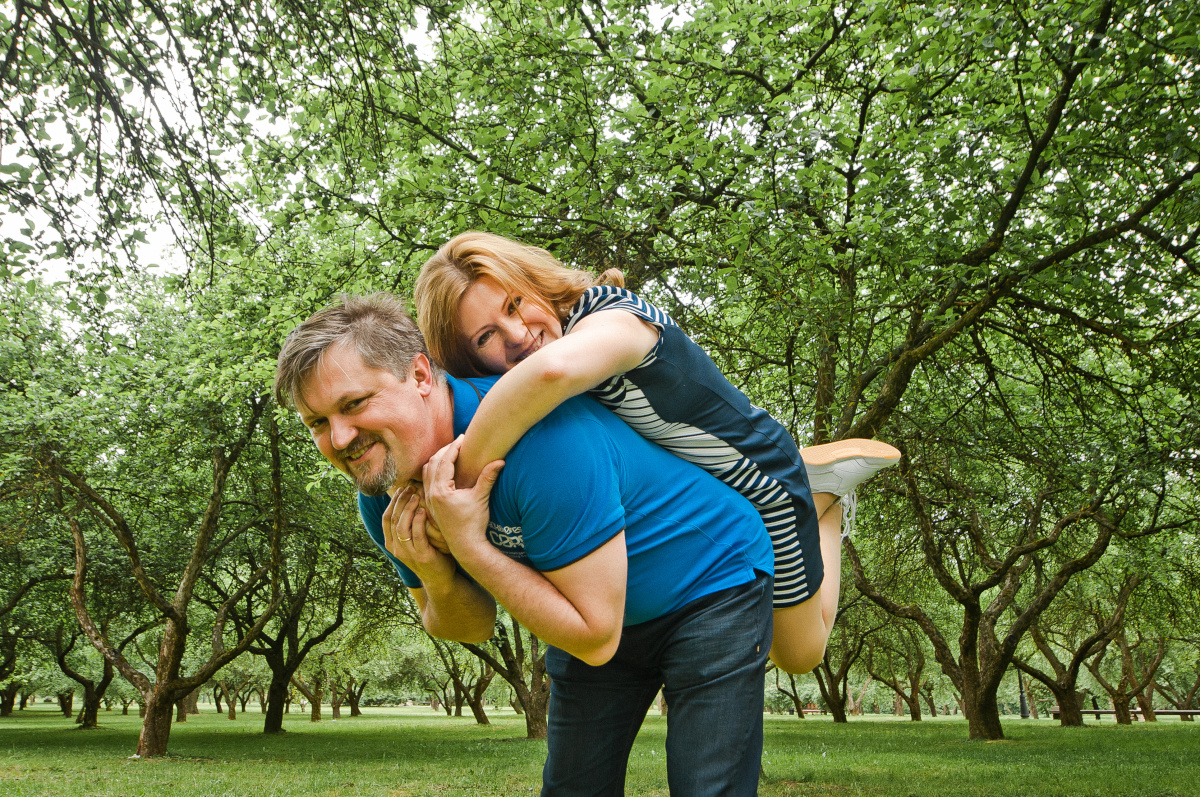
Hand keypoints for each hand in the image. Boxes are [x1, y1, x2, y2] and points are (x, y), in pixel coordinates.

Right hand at [382, 486, 455, 587]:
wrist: (440, 578)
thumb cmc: (430, 552)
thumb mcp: (415, 539)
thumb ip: (410, 524)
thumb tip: (411, 497)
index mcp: (391, 543)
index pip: (386, 517)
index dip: (393, 501)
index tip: (403, 488)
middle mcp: (396, 549)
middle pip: (392, 519)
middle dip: (401, 500)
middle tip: (411, 487)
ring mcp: (408, 553)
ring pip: (401, 526)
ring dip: (408, 508)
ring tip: (416, 495)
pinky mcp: (422, 556)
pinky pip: (416, 535)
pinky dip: (418, 521)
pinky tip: (423, 510)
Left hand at [422, 436, 504, 558]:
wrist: (466, 545)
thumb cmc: (474, 523)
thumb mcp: (481, 498)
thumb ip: (488, 477)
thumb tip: (501, 461)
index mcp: (441, 490)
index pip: (445, 461)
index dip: (454, 447)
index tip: (463, 438)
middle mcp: (430, 494)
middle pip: (432, 462)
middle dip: (445, 450)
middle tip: (458, 443)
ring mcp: (428, 499)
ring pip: (427, 471)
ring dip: (437, 460)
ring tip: (451, 453)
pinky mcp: (430, 504)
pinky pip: (426, 481)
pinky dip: (433, 470)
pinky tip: (444, 469)